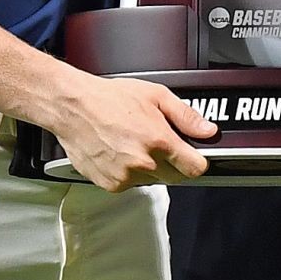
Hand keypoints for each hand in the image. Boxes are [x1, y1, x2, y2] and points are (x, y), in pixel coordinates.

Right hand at [47, 74, 215, 190]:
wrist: (73, 107)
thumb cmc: (108, 99)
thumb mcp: (155, 95)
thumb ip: (186, 116)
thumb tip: (207, 131)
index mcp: (159, 141)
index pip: (195, 169)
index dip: (197, 161)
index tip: (193, 156)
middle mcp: (143, 162)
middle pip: (176, 177)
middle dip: (173, 163)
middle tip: (158, 143)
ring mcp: (126, 176)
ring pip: (152, 181)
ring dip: (149, 168)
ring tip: (133, 143)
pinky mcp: (110, 184)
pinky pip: (130, 184)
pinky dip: (129, 172)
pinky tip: (119, 152)